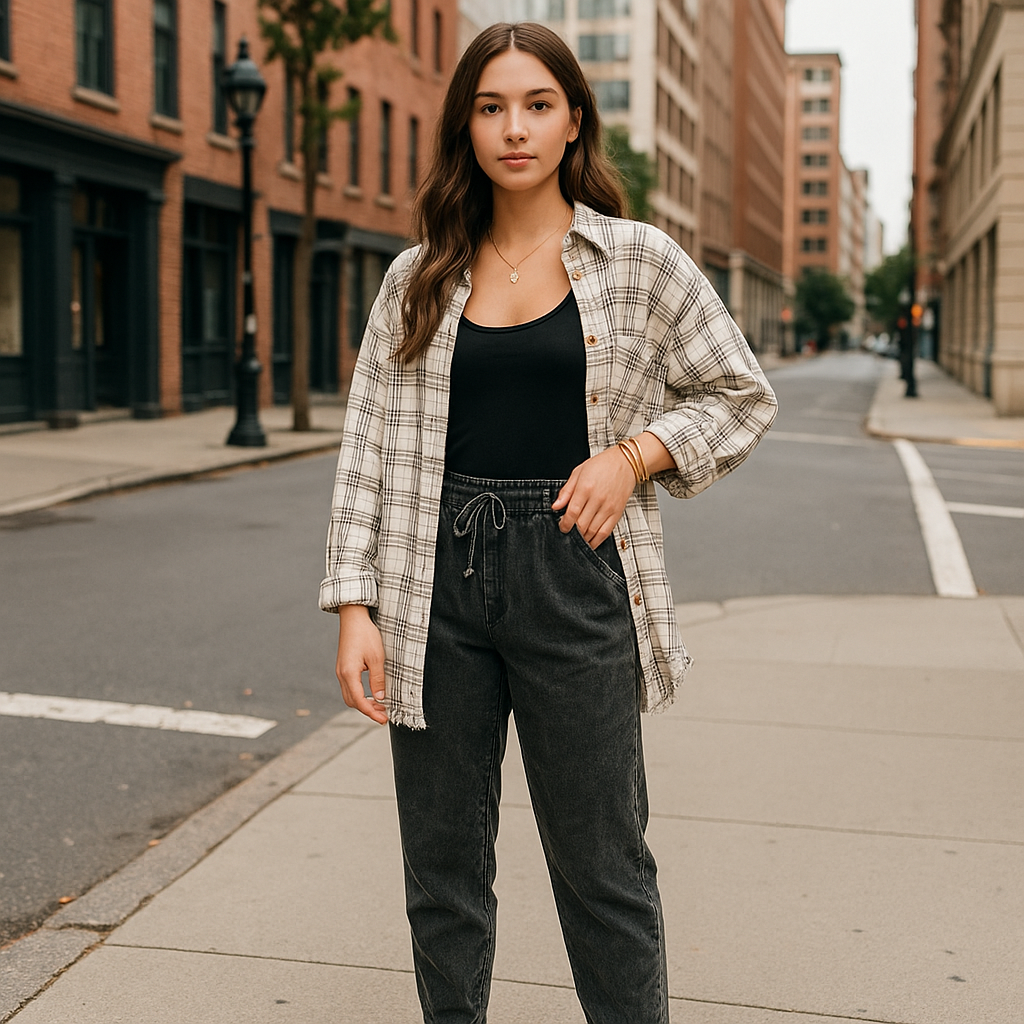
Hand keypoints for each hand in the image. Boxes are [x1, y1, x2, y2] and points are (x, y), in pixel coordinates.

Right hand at [335, 605, 387, 724]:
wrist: (353, 618)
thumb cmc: (366, 635)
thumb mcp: (377, 657)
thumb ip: (378, 679)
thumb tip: (380, 698)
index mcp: (349, 674)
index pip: (359, 701)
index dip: (371, 713)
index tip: (383, 720)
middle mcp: (341, 675)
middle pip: (352, 701)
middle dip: (368, 710)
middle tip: (384, 714)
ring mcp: (341, 671)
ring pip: (350, 695)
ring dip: (364, 703)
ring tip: (380, 705)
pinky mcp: (343, 667)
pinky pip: (349, 687)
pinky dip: (360, 694)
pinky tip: (371, 693)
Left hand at [551, 445, 635, 548]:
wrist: (625, 462)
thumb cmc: (602, 465)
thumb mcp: (578, 472)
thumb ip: (566, 491)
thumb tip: (555, 506)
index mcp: (585, 488)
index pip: (572, 513)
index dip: (564, 524)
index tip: (562, 526)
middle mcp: (598, 499)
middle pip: (581, 524)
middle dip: (572, 532)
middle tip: (568, 532)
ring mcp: (609, 507)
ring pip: (592, 531)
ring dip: (583, 538)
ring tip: (578, 537)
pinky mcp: (617, 513)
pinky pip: (606, 532)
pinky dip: (596, 540)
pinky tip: (590, 541)